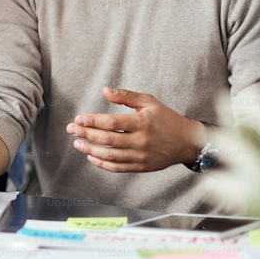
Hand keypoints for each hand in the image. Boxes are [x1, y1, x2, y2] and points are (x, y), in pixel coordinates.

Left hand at [66, 86, 205, 171]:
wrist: (188, 141)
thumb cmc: (166, 119)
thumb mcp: (149, 102)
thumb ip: (126, 96)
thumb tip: (104, 90)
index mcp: (142, 123)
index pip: (111, 123)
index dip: (92, 121)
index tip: (78, 119)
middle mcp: (141, 141)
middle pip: (107, 139)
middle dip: (86, 134)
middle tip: (71, 129)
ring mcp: (141, 156)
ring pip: (110, 155)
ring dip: (90, 150)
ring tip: (78, 143)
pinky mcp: (142, 166)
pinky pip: (118, 167)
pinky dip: (102, 164)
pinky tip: (91, 156)